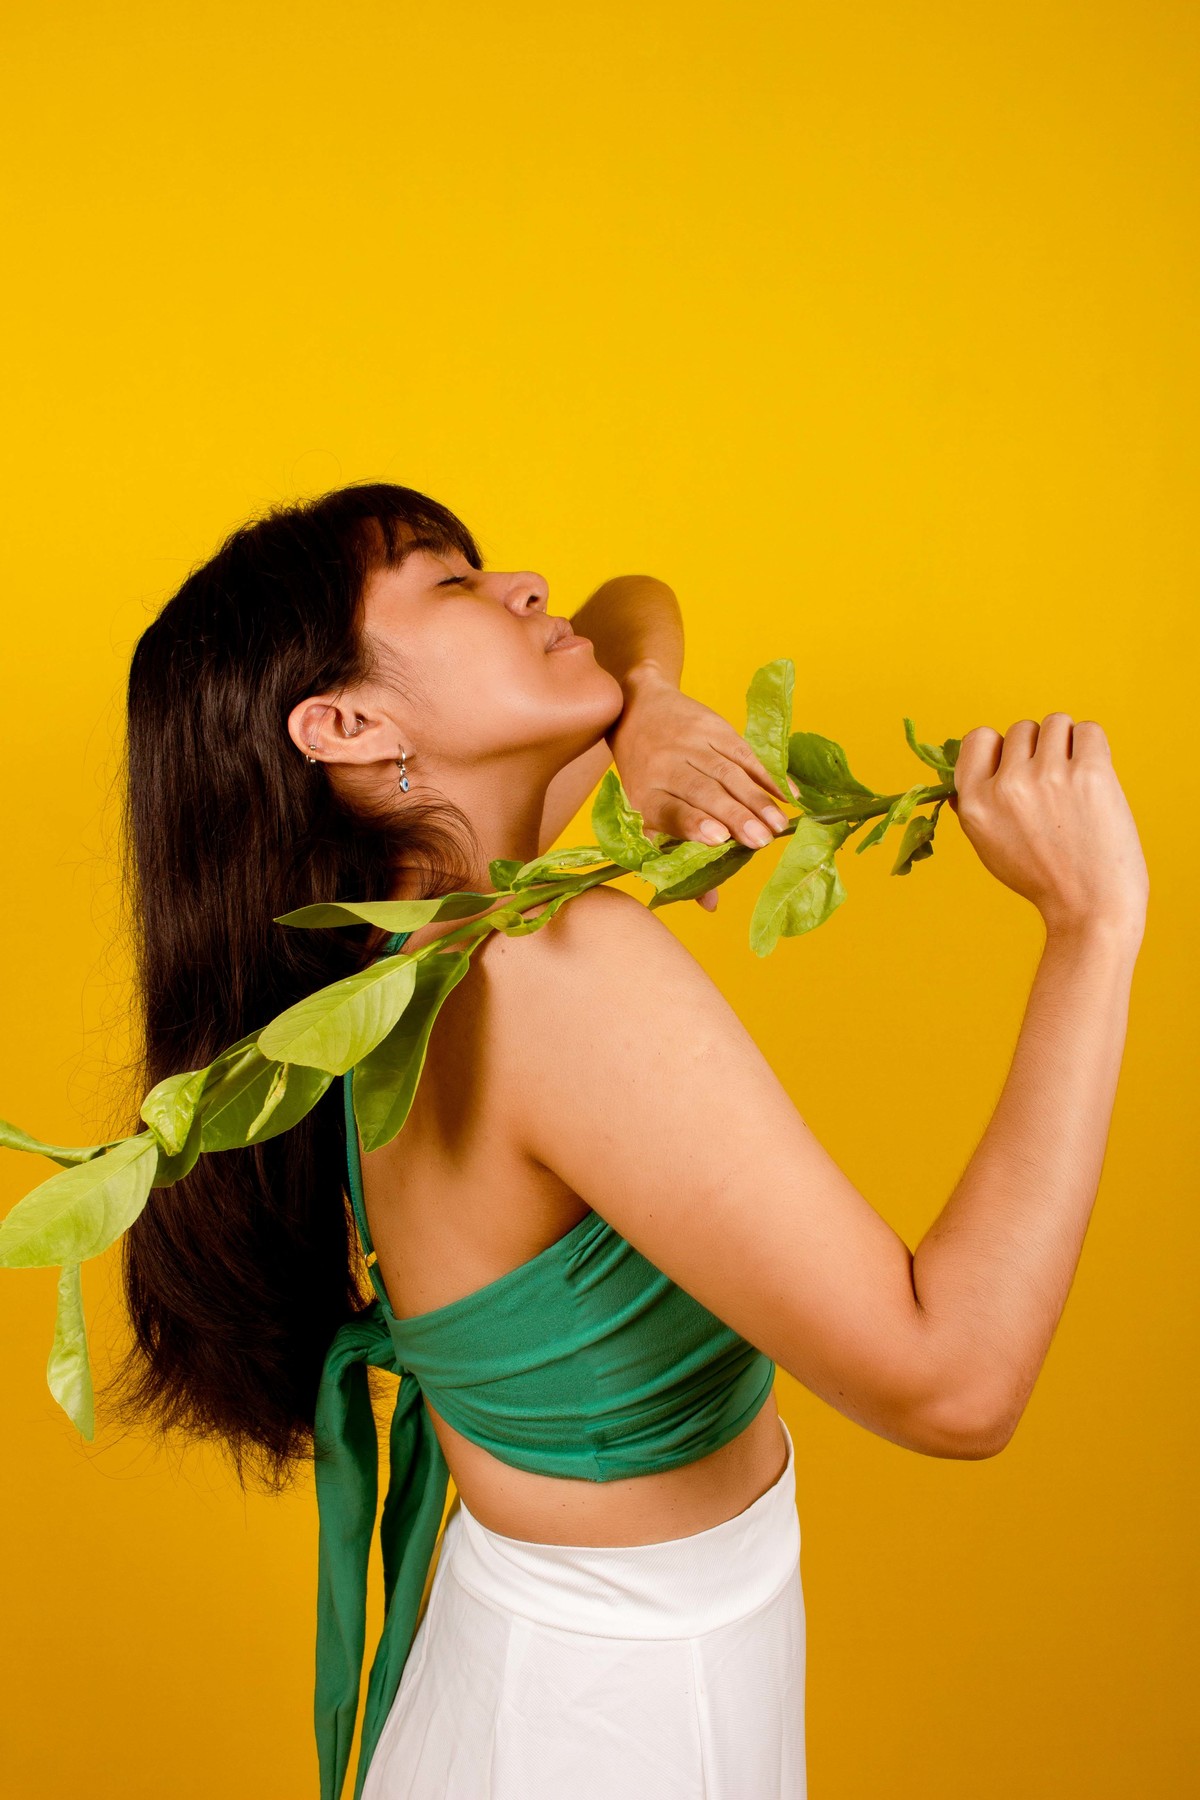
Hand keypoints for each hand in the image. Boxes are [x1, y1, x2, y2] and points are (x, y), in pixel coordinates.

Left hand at [606, 662, 791, 908]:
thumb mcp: (648, 816)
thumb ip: (677, 858)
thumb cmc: (646, 776)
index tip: (718, 839)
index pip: (671, 810)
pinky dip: (768, 775)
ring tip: (779, 826)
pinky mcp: (715, 728)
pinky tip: (788, 795)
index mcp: (645, 794)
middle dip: (735, 817)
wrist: (638, 709)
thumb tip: (710, 904)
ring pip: (729, 773)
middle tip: (762, 842)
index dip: (694, 824)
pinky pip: (745, 753)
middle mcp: (666, 765)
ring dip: (757, 800)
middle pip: (704, 792)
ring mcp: (692, 743)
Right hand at [950, 714, 1148, 940]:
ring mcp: (1049, 777)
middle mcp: (1007, 786)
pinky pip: (1089, 730)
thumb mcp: (988, 845)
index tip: (1015, 767)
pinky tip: (1094, 775)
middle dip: (1037, 750)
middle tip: (1053, 787)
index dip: (999, 748)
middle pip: (1021, 729)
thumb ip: (974, 804)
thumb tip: (966, 768)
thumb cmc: (1042, 877)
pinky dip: (1093, 746)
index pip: (978, 737)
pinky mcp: (1090, 773)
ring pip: (1056, 723)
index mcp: (974, 803)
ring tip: (1074, 780)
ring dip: (1066, 745)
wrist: (1091, 906)